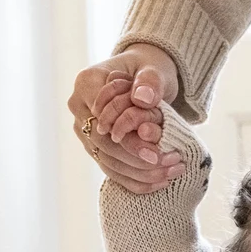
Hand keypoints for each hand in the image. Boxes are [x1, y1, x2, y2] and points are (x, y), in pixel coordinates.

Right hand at [68, 44, 182, 193]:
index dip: (129, 140)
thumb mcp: (154, 69)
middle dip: (137, 160)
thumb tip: (142, 99)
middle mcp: (79, 108)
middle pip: (103, 145)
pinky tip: (161, 182)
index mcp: (86, 84)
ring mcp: (84, 130)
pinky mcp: (94, 147)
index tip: (157, 153)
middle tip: (168, 166)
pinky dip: (136, 180)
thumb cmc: (148, 71)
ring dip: (141, 173)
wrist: (144, 79)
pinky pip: (112, 170)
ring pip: (108, 162)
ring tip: (172, 174)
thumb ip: (150, 81)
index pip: (103, 121)